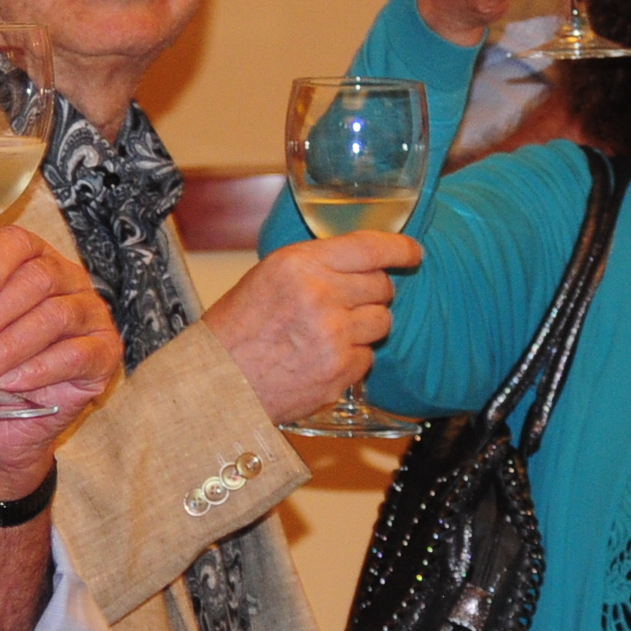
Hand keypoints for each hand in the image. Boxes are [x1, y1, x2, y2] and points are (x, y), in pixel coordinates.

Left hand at [0, 226, 117, 496]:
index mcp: (27, 261)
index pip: (19, 243)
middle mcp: (65, 279)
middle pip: (39, 278)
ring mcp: (89, 314)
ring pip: (56, 316)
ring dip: (9, 346)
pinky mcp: (104, 353)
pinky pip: (76, 355)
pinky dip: (38, 370)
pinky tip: (10, 383)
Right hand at [206, 233, 423, 422]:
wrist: (217, 383)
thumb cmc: (236, 329)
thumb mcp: (268, 276)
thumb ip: (314, 265)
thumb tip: (362, 263)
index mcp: (300, 264)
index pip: (369, 247)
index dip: (400, 249)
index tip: (413, 253)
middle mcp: (321, 295)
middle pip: (381, 286)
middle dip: (371, 293)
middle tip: (346, 304)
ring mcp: (334, 335)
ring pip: (382, 321)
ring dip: (365, 326)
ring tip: (330, 333)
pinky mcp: (340, 371)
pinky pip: (368, 356)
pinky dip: (352, 358)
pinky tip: (322, 359)